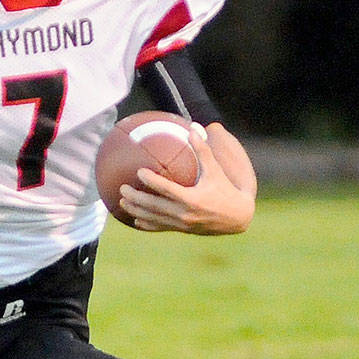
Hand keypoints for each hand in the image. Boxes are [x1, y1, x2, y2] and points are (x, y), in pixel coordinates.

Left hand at [117, 123, 255, 234]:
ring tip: (121, 203)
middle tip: (122, 188)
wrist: (237, 217)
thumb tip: (193, 128)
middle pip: (154, 206)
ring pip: (154, 218)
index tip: (139, 172)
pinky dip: (147, 225)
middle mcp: (185, 214)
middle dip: (136, 198)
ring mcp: (182, 224)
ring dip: (136, 211)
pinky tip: (136, 220)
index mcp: (192, 199)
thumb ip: (203, 151)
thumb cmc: (225, 189)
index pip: (166, 189)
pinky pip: (161, 228)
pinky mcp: (182, 230)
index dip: (152, 181)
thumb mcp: (216, 170)